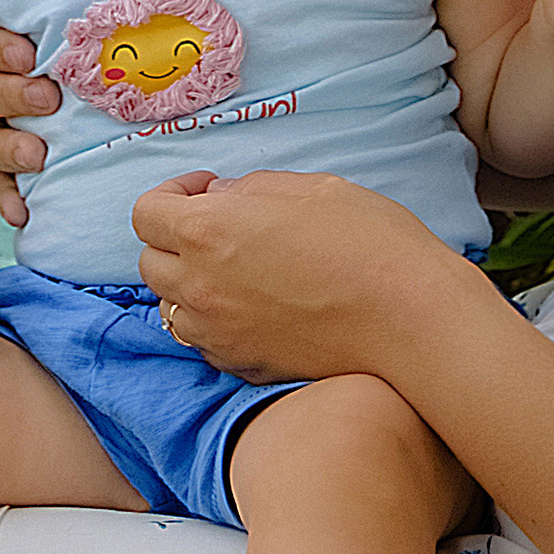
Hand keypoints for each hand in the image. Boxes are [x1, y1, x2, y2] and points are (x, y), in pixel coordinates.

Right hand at [0, 23, 58, 231]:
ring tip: (38, 155)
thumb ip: (35, 4)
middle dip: (8, 96)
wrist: (58, 68)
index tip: (29, 54)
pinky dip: (8, 195)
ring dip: (8, 148)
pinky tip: (22, 213)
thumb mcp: (34, 14)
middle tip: (48, 98)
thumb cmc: (45, 28)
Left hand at [132, 170, 467, 385]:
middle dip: (175, 241)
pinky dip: (215, 323)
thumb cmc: (370, 243)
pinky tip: (255, 308)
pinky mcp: (242, 364)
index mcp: (208, 230)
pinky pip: (205, 342)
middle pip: (150, 263)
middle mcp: (200, 285)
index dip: (170, 196)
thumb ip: (251, 190)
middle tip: (221, 228)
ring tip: (236, 272)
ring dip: (189, 286)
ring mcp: (218, 332)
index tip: (205, 192)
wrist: (408, 319)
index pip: (145, 213)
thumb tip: (219, 197)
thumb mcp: (311, 189)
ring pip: (171, 308)